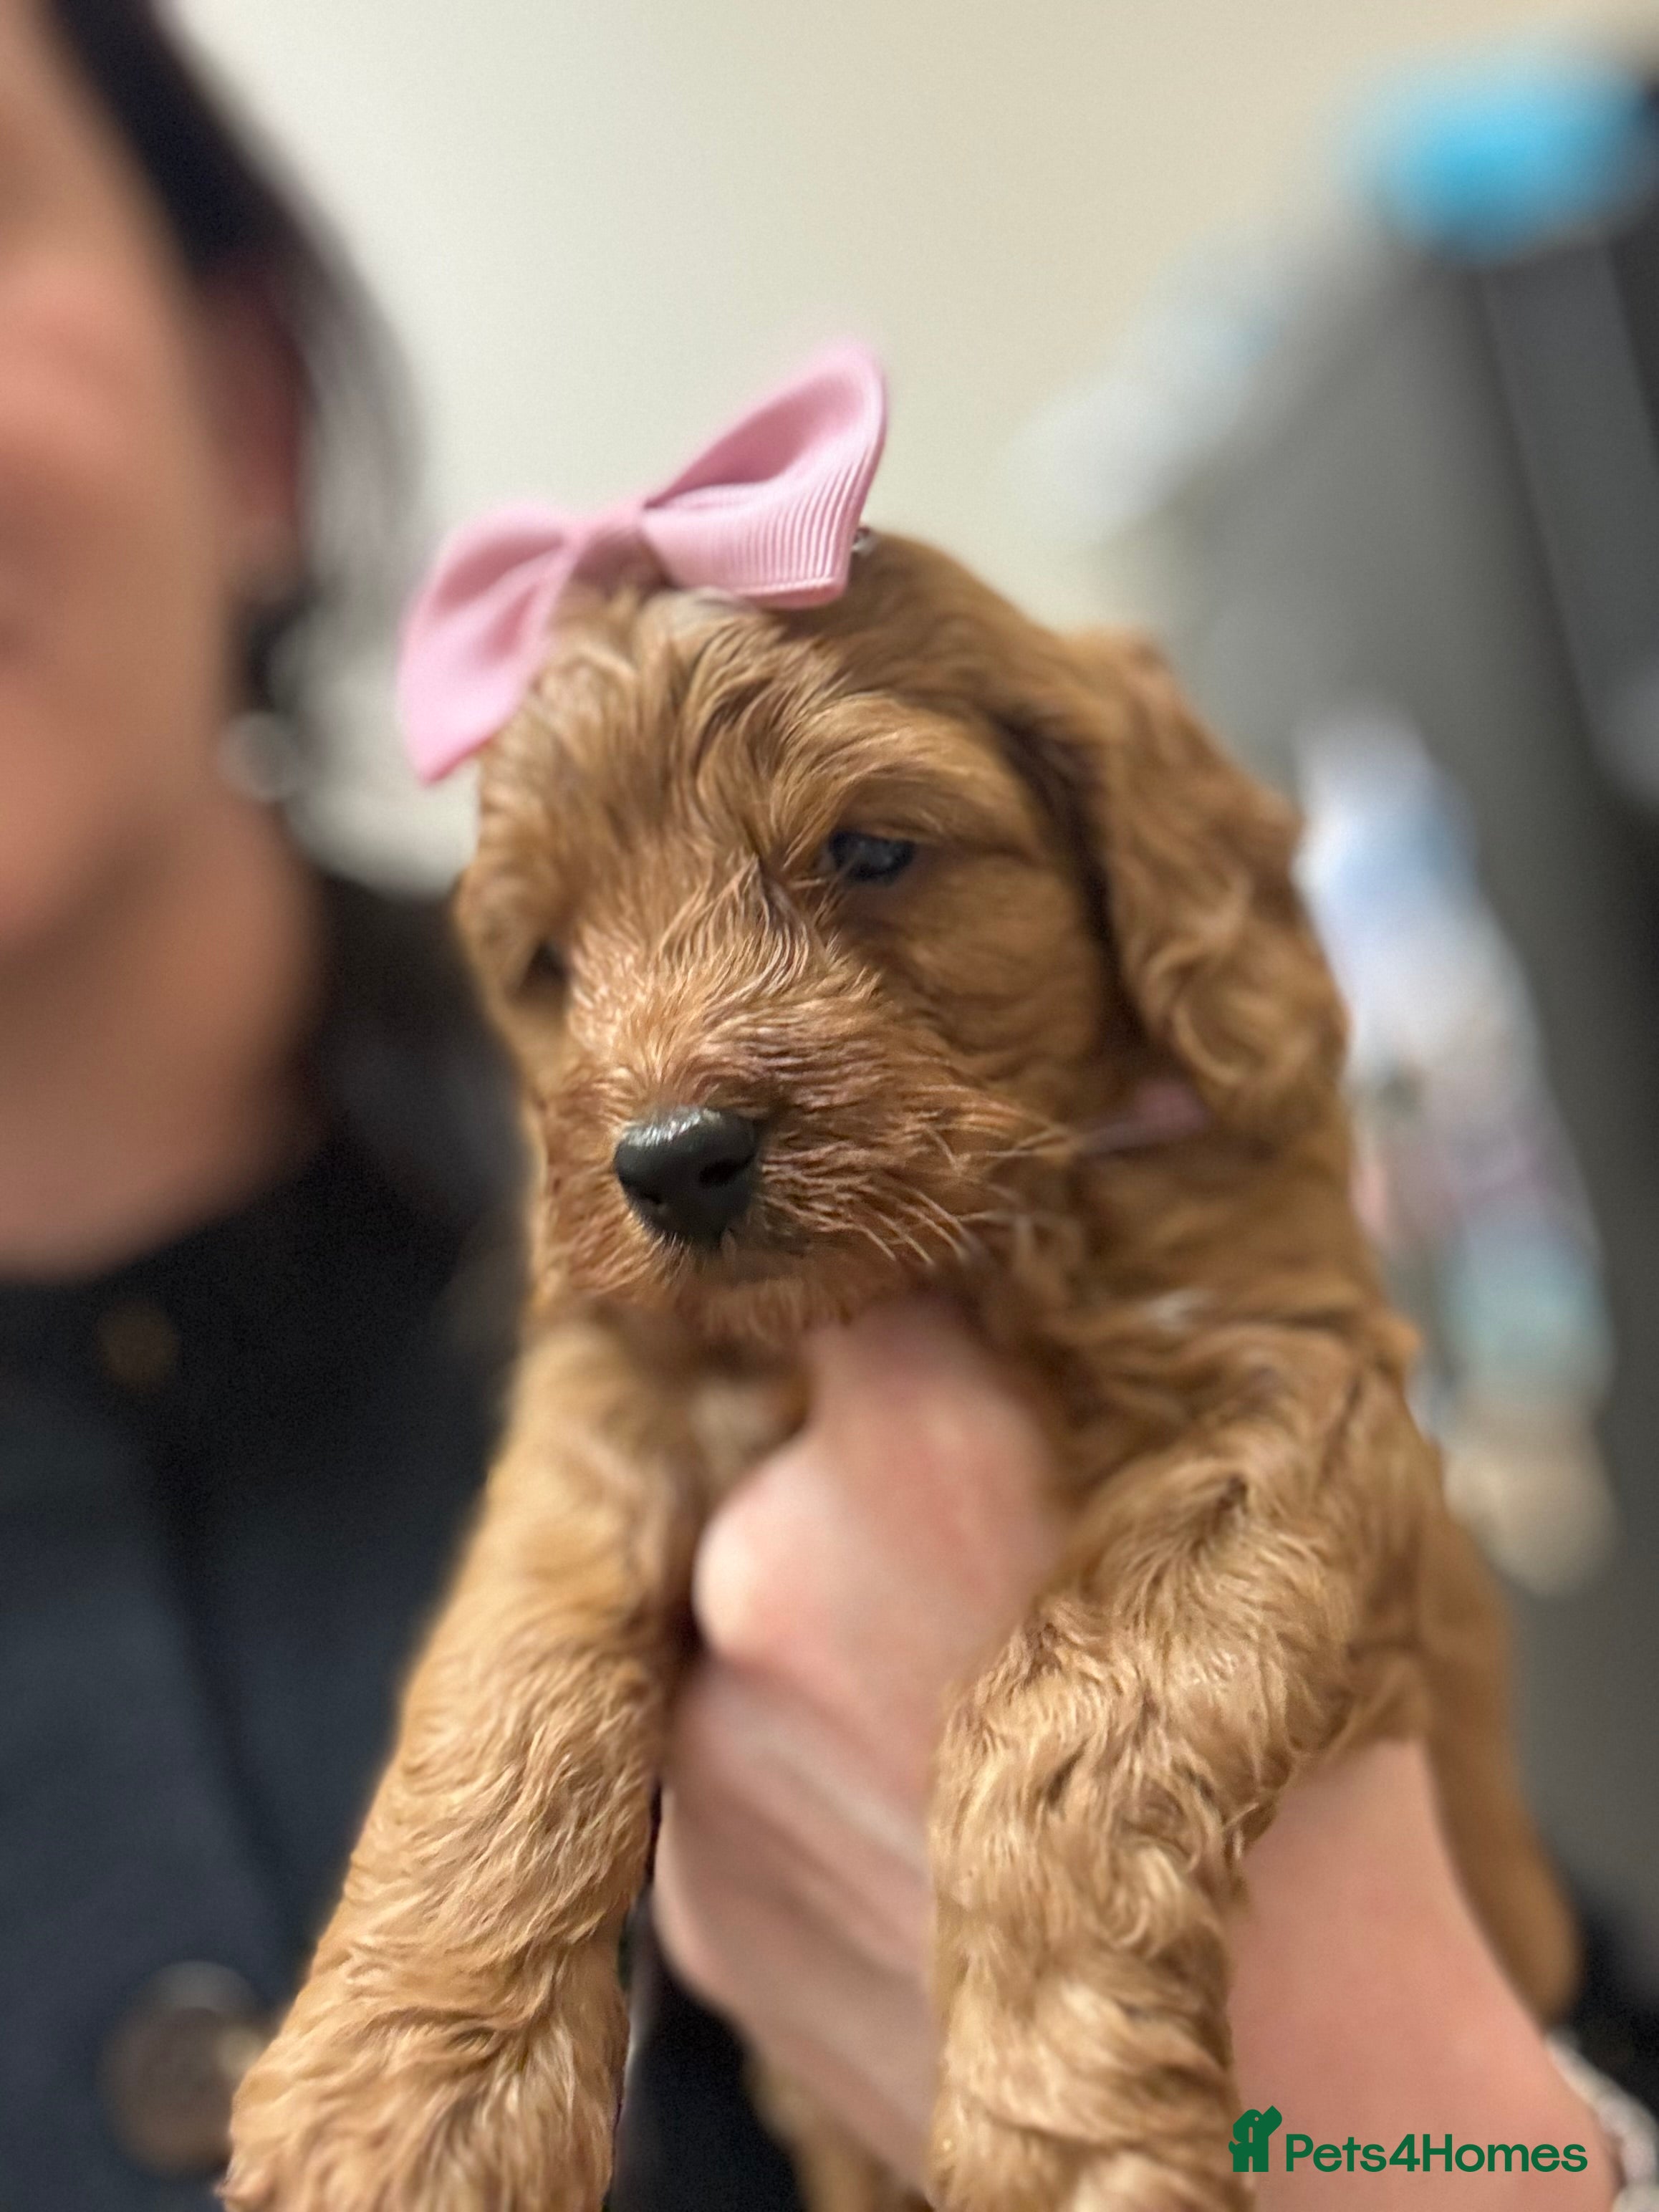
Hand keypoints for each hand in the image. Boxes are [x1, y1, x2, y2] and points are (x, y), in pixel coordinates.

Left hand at [654, 1302, 1614, 2204]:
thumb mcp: (1207, 1488)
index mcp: (909, 1424)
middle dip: (862, 1515)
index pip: (849, 1301)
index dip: (902, 1343)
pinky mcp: (692, 1891)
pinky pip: (732, 1778)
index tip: (939, 1377)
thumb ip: (1048, 1381)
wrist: (1300, 2064)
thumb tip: (968, 1311)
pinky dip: (807, 1791)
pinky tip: (927, 1840)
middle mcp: (766, 1558)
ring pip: (746, 1637)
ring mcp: (709, 1736)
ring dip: (826, 1659)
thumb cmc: (1296, 1756)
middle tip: (979, 1598)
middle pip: (780, 1474)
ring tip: (966, 1740)